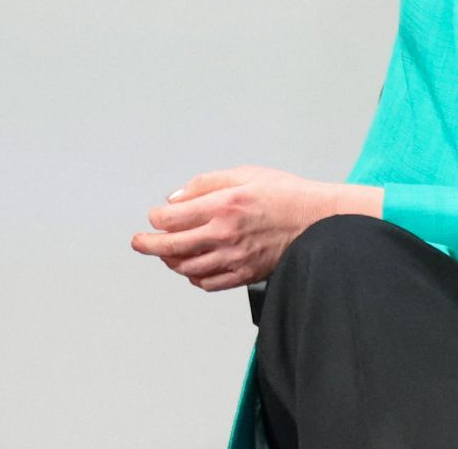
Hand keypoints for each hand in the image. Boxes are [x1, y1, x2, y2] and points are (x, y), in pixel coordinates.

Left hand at [130, 166, 383, 291]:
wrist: (319, 221)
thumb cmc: (284, 195)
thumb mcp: (243, 174)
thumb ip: (204, 184)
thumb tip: (175, 199)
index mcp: (222, 206)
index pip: (171, 219)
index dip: (155, 218)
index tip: (154, 217)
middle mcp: (225, 235)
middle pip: (171, 246)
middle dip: (148, 244)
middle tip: (139, 242)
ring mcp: (234, 258)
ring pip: (187, 268)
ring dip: (170, 261)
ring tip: (165, 253)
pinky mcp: (245, 274)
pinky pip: (208, 283)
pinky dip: (194, 277)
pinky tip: (192, 268)